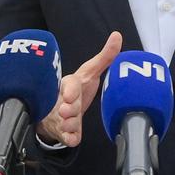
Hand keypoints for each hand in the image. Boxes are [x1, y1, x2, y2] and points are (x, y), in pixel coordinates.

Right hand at [36, 31, 121, 146]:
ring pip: (64, 122)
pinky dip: (69, 138)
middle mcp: (63, 101)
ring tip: (70, 122)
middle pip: (65, 105)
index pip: (68, 85)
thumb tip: (117, 35)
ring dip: (68, 123)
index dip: (69, 90)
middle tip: (67, 110)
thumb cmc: (77, 89)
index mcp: (70, 85)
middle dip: (68, 108)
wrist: (57, 111)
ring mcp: (62, 118)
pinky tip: (72, 138)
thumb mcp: (90, 72)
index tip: (69, 95)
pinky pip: (66, 137)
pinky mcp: (64, 133)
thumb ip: (104, 57)